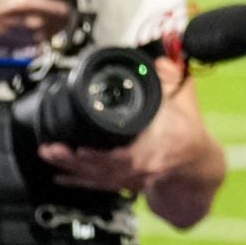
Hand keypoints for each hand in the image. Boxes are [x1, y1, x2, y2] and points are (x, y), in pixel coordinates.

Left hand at [42, 57, 191, 196]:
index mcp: (157, 146)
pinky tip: (59, 176)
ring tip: (49, 155)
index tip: (81, 149)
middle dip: (75, 160)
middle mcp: (142, 168)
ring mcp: (131, 179)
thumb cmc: (189, 133)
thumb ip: (171, 79)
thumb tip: (159, 59)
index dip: (103, 155)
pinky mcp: (124, 185)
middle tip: (51, 149)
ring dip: (70, 168)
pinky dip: (78, 181)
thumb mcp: (184, 102)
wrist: (196, 164)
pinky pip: (98, 185)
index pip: (129, 153)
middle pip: (103, 167)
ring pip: (97, 177)